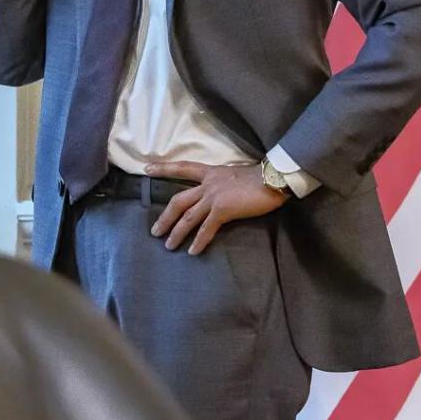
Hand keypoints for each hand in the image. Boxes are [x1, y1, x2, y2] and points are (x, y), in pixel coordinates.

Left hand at [144, 161, 289, 255]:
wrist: (273, 178)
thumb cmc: (261, 177)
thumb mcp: (235, 175)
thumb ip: (223, 184)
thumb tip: (221, 194)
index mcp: (211, 172)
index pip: (182, 168)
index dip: (164, 168)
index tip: (147, 168)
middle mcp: (208, 184)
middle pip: (178, 200)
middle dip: (165, 217)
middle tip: (154, 230)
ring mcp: (214, 197)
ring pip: (188, 217)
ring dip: (176, 232)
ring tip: (168, 245)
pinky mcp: (223, 209)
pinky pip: (206, 229)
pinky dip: (198, 241)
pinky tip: (192, 251)